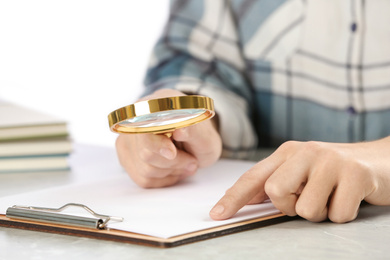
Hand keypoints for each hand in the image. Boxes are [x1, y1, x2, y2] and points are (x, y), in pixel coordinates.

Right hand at [115, 89, 221, 187]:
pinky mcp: (127, 158)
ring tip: (185, 163)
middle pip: (145, 153)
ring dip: (170, 171)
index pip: (146, 127)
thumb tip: (179, 131)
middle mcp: (135, 120)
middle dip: (173, 162)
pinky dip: (163, 179)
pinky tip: (174, 169)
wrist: (194, 139)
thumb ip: (194, 130)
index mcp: (154, 104)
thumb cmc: (198, 134)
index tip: (172, 153)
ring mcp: (127, 140)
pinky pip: (143, 179)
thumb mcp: (205, 132)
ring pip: (144, 169)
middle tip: (192, 161)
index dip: (158, 144)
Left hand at [210, 138, 389, 222]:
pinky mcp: (355, 174)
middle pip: (275, 192)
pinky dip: (342, 214)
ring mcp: (331, 160)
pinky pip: (337, 214)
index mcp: (288, 152)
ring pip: (306, 209)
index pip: (254, 176)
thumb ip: (276, 181)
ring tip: (332, 196)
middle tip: (308, 198)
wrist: (381, 160)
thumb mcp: (302, 171)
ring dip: (320, 212)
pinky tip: (350, 197)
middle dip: (290, 206)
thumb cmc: (335, 171)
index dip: (233, 197)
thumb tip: (249, 197)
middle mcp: (306, 151)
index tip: (218, 215)